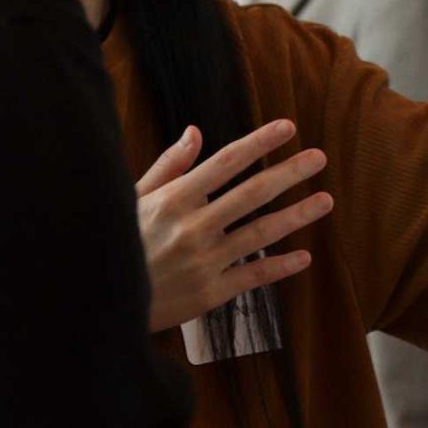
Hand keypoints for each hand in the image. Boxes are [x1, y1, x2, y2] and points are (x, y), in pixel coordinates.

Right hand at [134, 119, 332, 332]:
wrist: (101, 300)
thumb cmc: (120, 242)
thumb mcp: (136, 198)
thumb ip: (169, 166)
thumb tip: (196, 131)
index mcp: (175, 198)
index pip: (226, 162)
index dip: (259, 143)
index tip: (287, 127)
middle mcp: (194, 226)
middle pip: (252, 194)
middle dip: (289, 173)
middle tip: (319, 158)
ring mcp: (204, 261)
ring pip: (260, 233)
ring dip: (296, 215)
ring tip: (325, 201)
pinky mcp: (210, 293)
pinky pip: (253, 277)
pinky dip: (279, 267)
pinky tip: (303, 257)